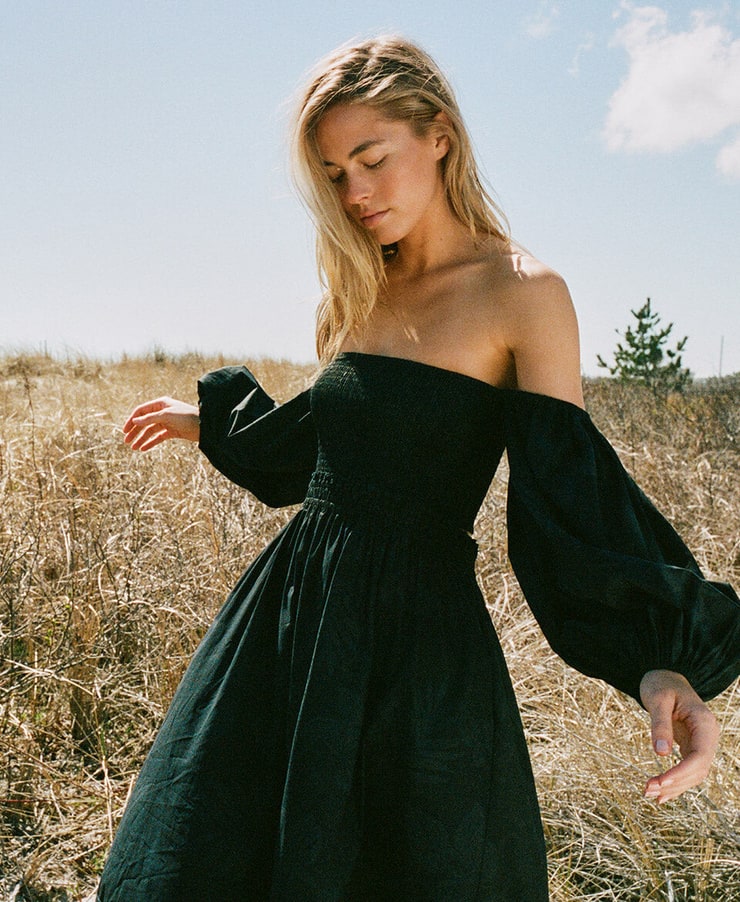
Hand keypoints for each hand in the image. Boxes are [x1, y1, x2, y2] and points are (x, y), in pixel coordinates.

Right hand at [123, 397, 199, 450]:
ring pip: (150, 431)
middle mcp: (162, 412)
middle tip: (127, 441)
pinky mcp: (172, 431)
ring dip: (141, 439)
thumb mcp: (166, 416)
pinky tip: (143, 448)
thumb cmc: (186, 416)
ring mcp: (167, 422)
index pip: (141, 411)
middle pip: (144, 422)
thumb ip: (150, 419)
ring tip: (134, 448)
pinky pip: (158, 437)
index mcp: (160, 404)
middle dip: (135, 431)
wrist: (204, 426)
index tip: (125, 430)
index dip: (132, 420)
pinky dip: (151, 442)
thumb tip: (134, 421)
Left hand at [640, 669, 718, 803]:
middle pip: (698, 770)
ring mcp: (701, 743)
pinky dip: (675, 783)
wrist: (664, 675)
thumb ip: (660, 724)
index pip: (700, 756)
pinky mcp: (690, 746)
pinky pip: (686, 770)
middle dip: (674, 783)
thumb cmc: (661, 683)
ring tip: (648, 794)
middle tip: (647, 790)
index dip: (681, 772)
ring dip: (673, 787)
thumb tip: (661, 753)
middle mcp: (707, 736)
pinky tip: (660, 795)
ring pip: (693, 774)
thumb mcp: (658, 699)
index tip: (660, 781)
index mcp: (705, 724)